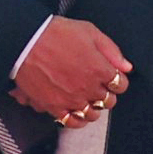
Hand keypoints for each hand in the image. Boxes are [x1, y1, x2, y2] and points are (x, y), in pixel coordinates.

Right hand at [8, 16, 129, 125]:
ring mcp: (71, 99)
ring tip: (86, 98)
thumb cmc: (56, 32)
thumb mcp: (89, 31)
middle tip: (98, 86)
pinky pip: (72, 122)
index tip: (111, 76)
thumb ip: (111, 50)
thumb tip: (127, 67)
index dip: (118, 80)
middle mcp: (88, 88)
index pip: (121, 85)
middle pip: (108, 101)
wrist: (25, 41)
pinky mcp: (54, 107)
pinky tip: (75, 111)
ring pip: (92, 114)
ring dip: (93, 107)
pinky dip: (77, 119)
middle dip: (106, 93)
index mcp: (99, 69)